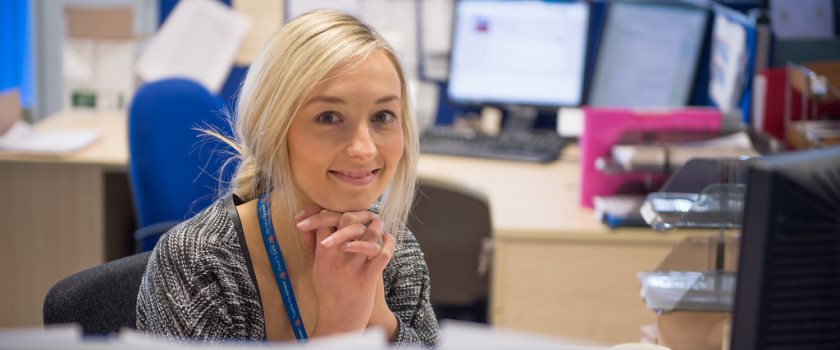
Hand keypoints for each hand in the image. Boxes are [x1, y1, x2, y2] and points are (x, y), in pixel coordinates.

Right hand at [295, 209, 395, 335]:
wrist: (337, 321)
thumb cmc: (327, 292)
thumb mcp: (316, 268)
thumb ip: (314, 247)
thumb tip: (309, 227)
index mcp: (323, 253)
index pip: (328, 219)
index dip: (335, 211)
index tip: (343, 212)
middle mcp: (337, 257)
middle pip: (348, 220)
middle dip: (358, 214)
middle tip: (366, 215)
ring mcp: (353, 266)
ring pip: (369, 234)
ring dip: (377, 226)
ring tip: (379, 224)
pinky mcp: (368, 278)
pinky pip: (383, 255)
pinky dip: (389, 244)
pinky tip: (388, 240)